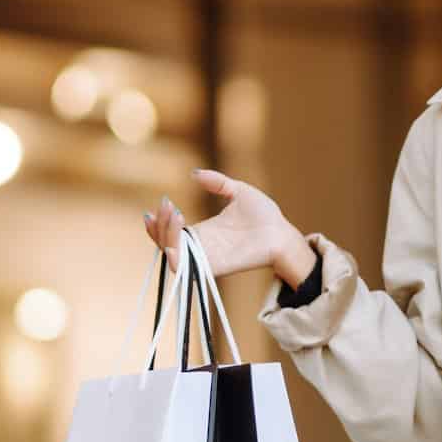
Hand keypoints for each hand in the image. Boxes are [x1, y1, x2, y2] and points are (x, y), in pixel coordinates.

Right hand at [143, 168, 317, 287]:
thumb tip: (194, 173)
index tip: (162, 203)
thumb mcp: (238, 191)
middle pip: (165, 243)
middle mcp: (200, 246)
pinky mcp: (214, 267)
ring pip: (171, 254)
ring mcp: (206, 257)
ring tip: (174, 213)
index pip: (170, 232)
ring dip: (165, 235)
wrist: (282, 233)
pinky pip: (186, 268)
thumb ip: (217, 183)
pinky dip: (175, 255)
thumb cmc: (265, 216)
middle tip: (167, 204)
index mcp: (204, 231)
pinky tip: (176, 235)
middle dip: (159, 225)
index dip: (160, 221)